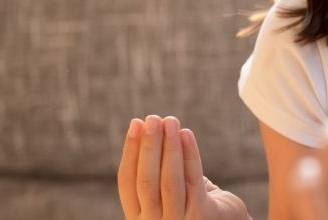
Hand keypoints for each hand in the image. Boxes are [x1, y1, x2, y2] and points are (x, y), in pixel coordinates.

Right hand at [118, 114, 249, 219]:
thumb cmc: (194, 202)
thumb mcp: (169, 188)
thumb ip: (157, 169)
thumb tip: (147, 127)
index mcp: (139, 216)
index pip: (127, 182)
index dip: (130, 151)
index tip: (135, 124)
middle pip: (146, 180)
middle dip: (148, 146)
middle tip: (152, 118)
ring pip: (169, 180)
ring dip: (168, 146)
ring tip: (170, 121)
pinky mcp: (200, 214)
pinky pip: (192, 179)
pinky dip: (189, 154)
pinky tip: (186, 134)